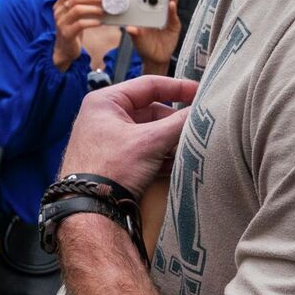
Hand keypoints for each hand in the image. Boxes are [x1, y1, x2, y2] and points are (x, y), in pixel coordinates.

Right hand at [51, 0, 104, 69]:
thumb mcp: (74, 16)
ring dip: (92, 9)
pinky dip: (92, 22)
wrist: (65, 50)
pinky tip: (99, 22)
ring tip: (103, 11)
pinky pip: (80, 24)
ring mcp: (61, 23)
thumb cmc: (72, 30)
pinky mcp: (67, 34)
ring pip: (77, 10)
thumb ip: (80, 5)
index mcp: (59, 5)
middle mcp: (58, 13)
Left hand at [57, 75, 198, 197]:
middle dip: (176, 122)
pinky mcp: (116, 162)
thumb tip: (204, 112)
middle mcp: (105, 117)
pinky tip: (179, 164)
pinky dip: (163, 156)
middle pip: (152, 111)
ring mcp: (109, 140)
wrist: (89, 209)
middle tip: (199, 129)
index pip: (149, 85)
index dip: (179, 88)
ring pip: (150, 134)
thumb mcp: (150, 141)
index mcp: (105, 101)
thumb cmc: (111, 167)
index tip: (203, 93)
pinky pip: (145, 151)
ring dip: (171, 141)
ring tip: (192, 148)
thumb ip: (179, 123)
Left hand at [127, 0, 180, 72]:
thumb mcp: (137, 39)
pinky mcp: (174, 25)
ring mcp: (167, 16)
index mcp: (146, 11)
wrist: (155, 58)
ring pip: (169, 1)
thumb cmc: (144, 46)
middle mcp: (157, 11)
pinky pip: (173, 16)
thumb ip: (135, 33)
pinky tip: (170, 4)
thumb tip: (130, 28)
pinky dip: (172, 11)